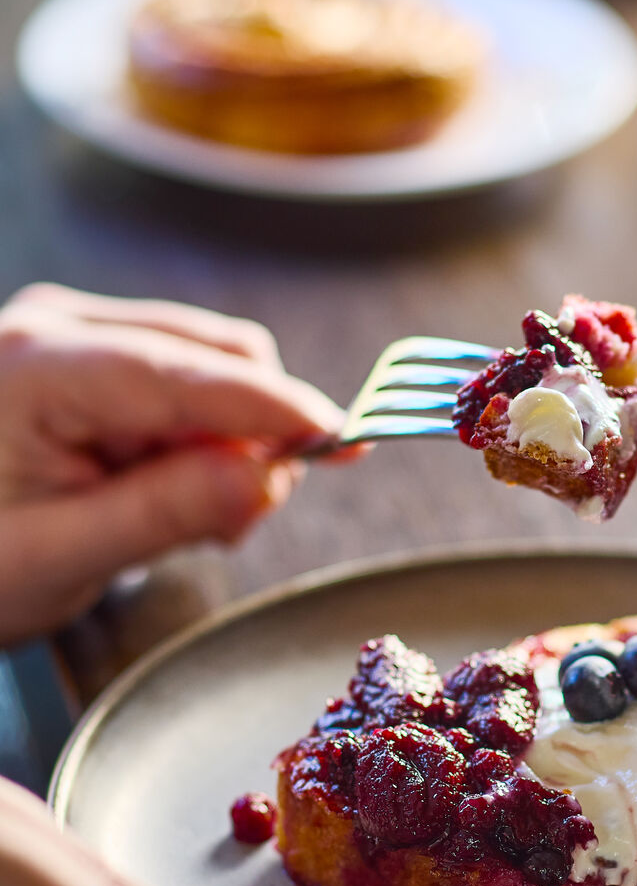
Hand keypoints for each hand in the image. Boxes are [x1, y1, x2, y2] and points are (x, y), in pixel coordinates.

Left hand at [0, 283, 348, 641]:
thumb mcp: (58, 557)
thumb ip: (164, 512)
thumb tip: (265, 474)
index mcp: (40, 366)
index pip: (187, 375)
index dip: (278, 407)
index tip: (347, 437)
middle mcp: (56, 327)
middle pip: (211, 354)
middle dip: (254, 431)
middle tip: (237, 521)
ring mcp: (66, 335)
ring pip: (202, 366)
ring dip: (224, 439)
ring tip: (185, 518)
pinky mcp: (78, 357)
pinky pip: (173, 381)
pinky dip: (193, 436)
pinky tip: (160, 490)